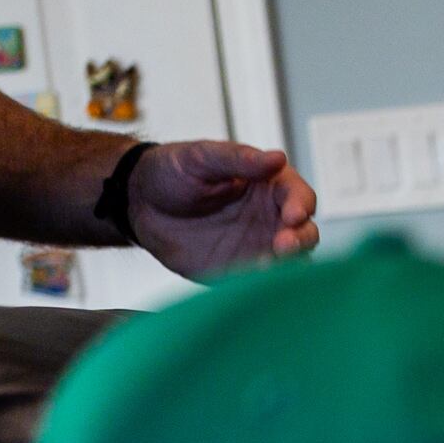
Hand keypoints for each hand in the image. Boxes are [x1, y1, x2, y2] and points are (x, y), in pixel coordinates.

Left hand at [126, 139, 320, 274]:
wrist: (139, 204)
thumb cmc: (172, 172)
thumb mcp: (200, 157)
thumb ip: (238, 159)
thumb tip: (277, 157)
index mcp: (268, 186)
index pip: (298, 196)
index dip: (300, 205)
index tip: (293, 215)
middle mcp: (270, 218)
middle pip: (304, 232)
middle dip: (300, 239)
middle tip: (283, 245)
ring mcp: (258, 247)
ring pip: (291, 261)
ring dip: (288, 266)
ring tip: (268, 265)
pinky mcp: (240, 271)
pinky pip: (262, 282)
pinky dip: (264, 285)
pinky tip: (254, 281)